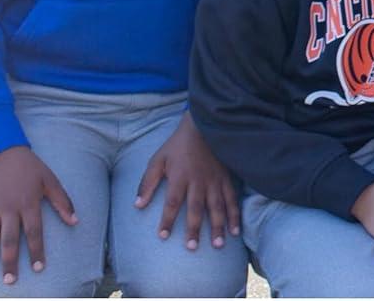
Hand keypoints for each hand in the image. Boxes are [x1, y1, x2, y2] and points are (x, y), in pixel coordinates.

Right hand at [0, 145, 77, 285]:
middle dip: (10, 262)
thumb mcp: (50, 180)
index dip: (37, 251)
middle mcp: (9, 208)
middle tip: (10, 281)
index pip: (34, 232)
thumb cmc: (30, 167)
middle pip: (9, 240)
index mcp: (28, 203)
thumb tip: (76, 221)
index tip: (39, 268)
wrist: (3, 150)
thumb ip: (63, 201)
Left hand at [134, 111, 239, 249]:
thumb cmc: (178, 145)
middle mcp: (199, 181)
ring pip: (217, 206)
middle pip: (196, 208)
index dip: (167, 220)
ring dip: (218, 226)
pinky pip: (232, 199)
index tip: (163, 236)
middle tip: (192, 247)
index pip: (172, 202)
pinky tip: (235, 230)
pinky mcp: (226, 178)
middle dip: (194, 228)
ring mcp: (215, 180)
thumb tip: (137, 205)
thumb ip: (147, 182)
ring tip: (217, 245)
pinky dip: (235, 215)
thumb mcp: (158, 159)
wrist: (204, 126)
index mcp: (180, 176)